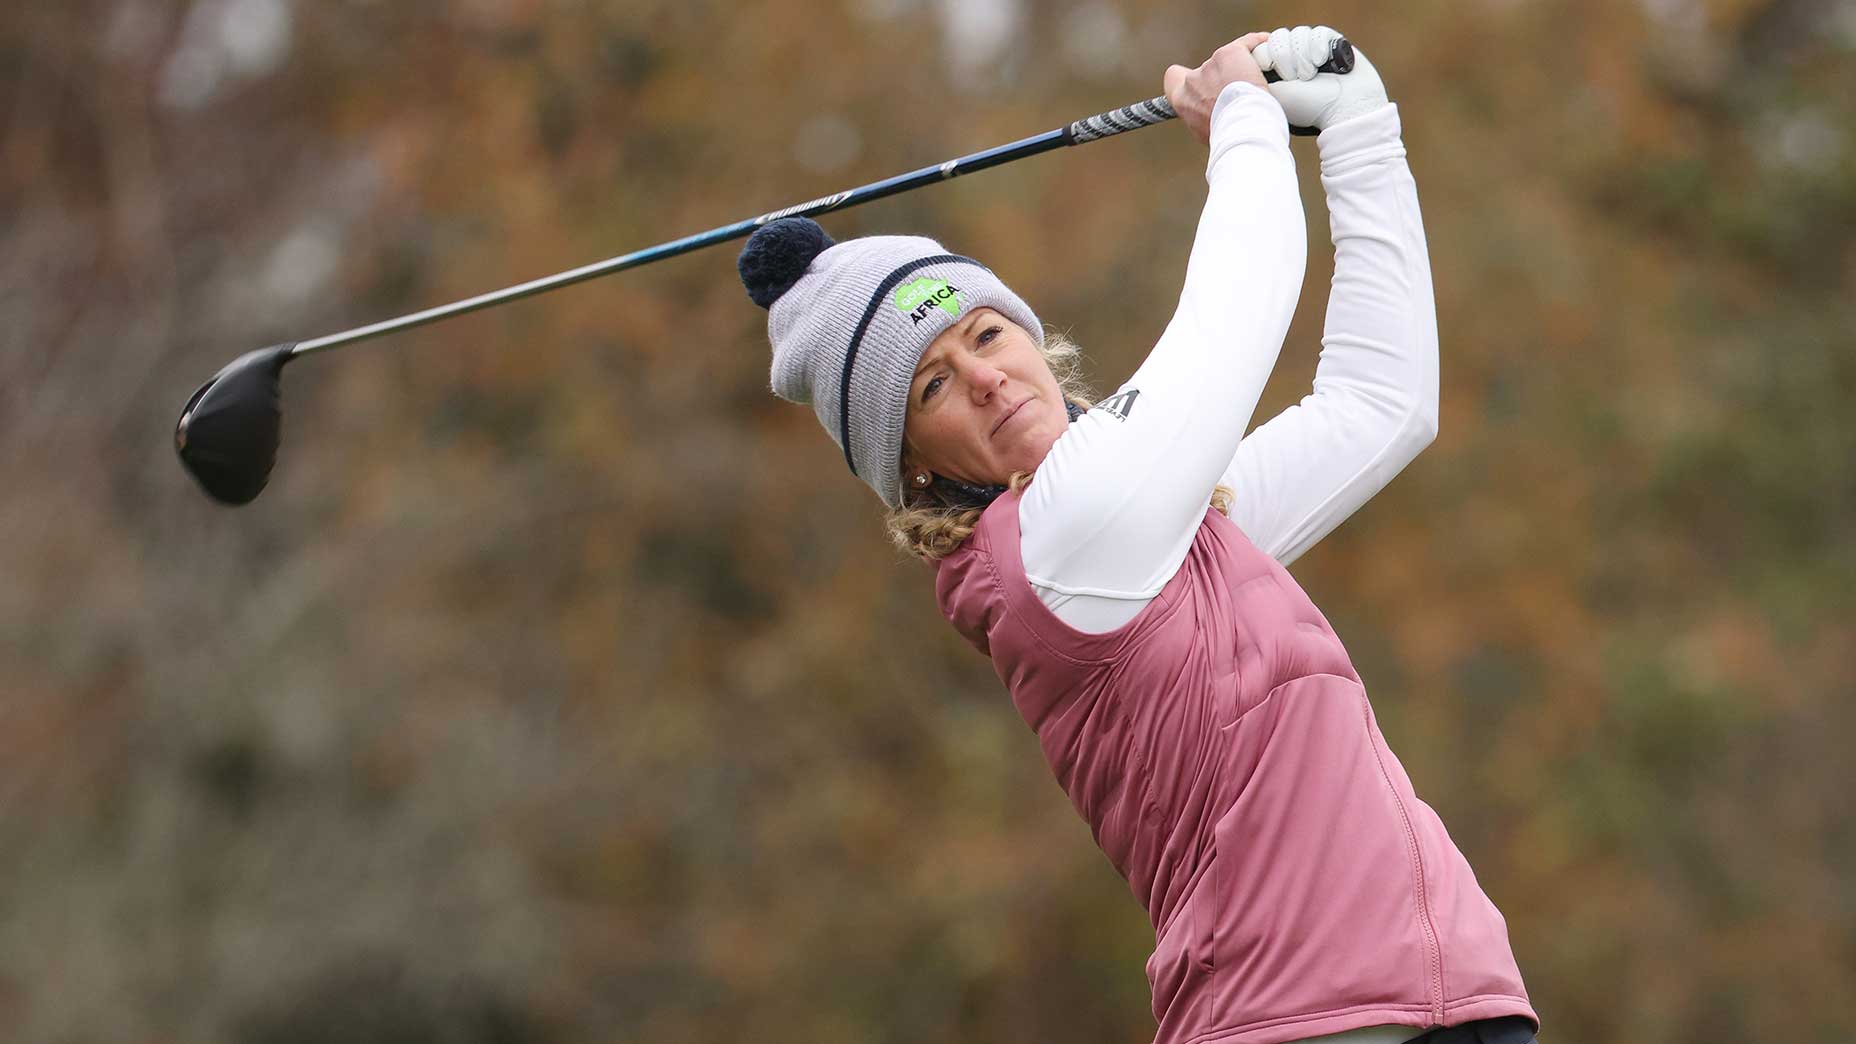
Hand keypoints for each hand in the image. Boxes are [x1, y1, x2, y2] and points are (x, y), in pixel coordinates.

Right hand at [1163, 32, 1271, 145]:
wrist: (1241, 129)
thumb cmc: (1226, 136)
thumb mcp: (1206, 133)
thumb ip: (1204, 119)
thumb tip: (1214, 122)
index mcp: (1182, 100)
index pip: (1173, 78)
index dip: (1185, 76)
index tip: (1200, 83)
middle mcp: (1193, 80)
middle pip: (1207, 70)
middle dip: (1222, 78)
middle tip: (1238, 90)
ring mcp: (1211, 65)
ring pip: (1229, 61)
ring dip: (1241, 70)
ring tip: (1257, 85)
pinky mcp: (1230, 54)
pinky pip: (1246, 44)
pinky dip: (1257, 45)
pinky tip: (1266, 49)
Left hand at [1254, 25, 1388, 131]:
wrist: (1343, 110)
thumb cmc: (1306, 107)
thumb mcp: (1271, 94)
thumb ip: (1255, 74)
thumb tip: (1251, 53)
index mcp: (1277, 73)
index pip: (1263, 48)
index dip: (1269, 57)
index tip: (1277, 75)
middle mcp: (1295, 61)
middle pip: (1279, 38)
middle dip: (1286, 58)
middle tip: (1295, 79)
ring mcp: (1313, 52)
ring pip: (1298, 34)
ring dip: (1303, 56)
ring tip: (1311, 75)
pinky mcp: (1333, 44)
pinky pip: (1318, 33)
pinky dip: (1319, 48)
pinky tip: (1324, 64)